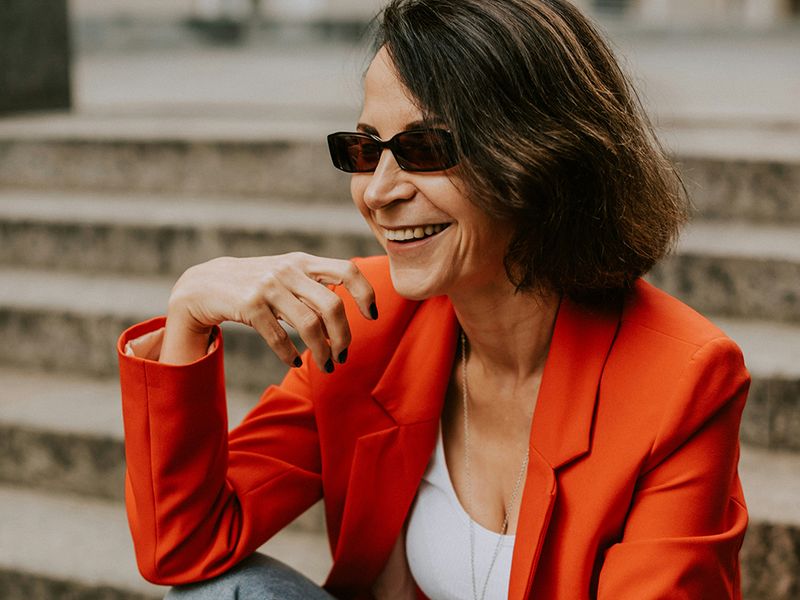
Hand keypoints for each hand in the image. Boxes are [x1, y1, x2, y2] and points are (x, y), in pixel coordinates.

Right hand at [160, 253, 376, 371]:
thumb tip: (344, 319)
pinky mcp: (249, 304)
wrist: (207, 283)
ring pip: (309, 325)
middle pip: (332, 306)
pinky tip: (295, 362)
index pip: (348, 271)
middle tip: (342, 355)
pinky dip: (290, 354)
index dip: (366, 293)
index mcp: (304, 261)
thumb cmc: (258, 284)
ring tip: (326, 365)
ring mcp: (269, 286)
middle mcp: (289, 270)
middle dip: (343, 336)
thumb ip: (315, 287)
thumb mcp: (288, 275)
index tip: (371, 317)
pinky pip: (279, 337)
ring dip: (322, 351)